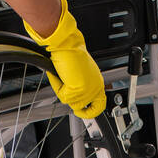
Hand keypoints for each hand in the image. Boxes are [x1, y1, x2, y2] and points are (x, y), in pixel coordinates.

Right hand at [24, 0, 105, 117]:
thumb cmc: (70, 53)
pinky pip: (63, 96)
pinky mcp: (79, 89)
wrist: (66, 44)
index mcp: (97, 82)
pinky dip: (57, 86)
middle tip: (63, 90)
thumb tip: (73, 97)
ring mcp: (88, 89)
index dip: (90, 112)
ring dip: (62, 90)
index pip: (99, 105)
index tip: (81, 113)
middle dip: (69, 98)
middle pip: (80, 105)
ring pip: (70, 102)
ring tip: (61, 75)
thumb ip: (80, 86)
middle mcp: (95, 87)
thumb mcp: (80, 72)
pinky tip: (59, 74)